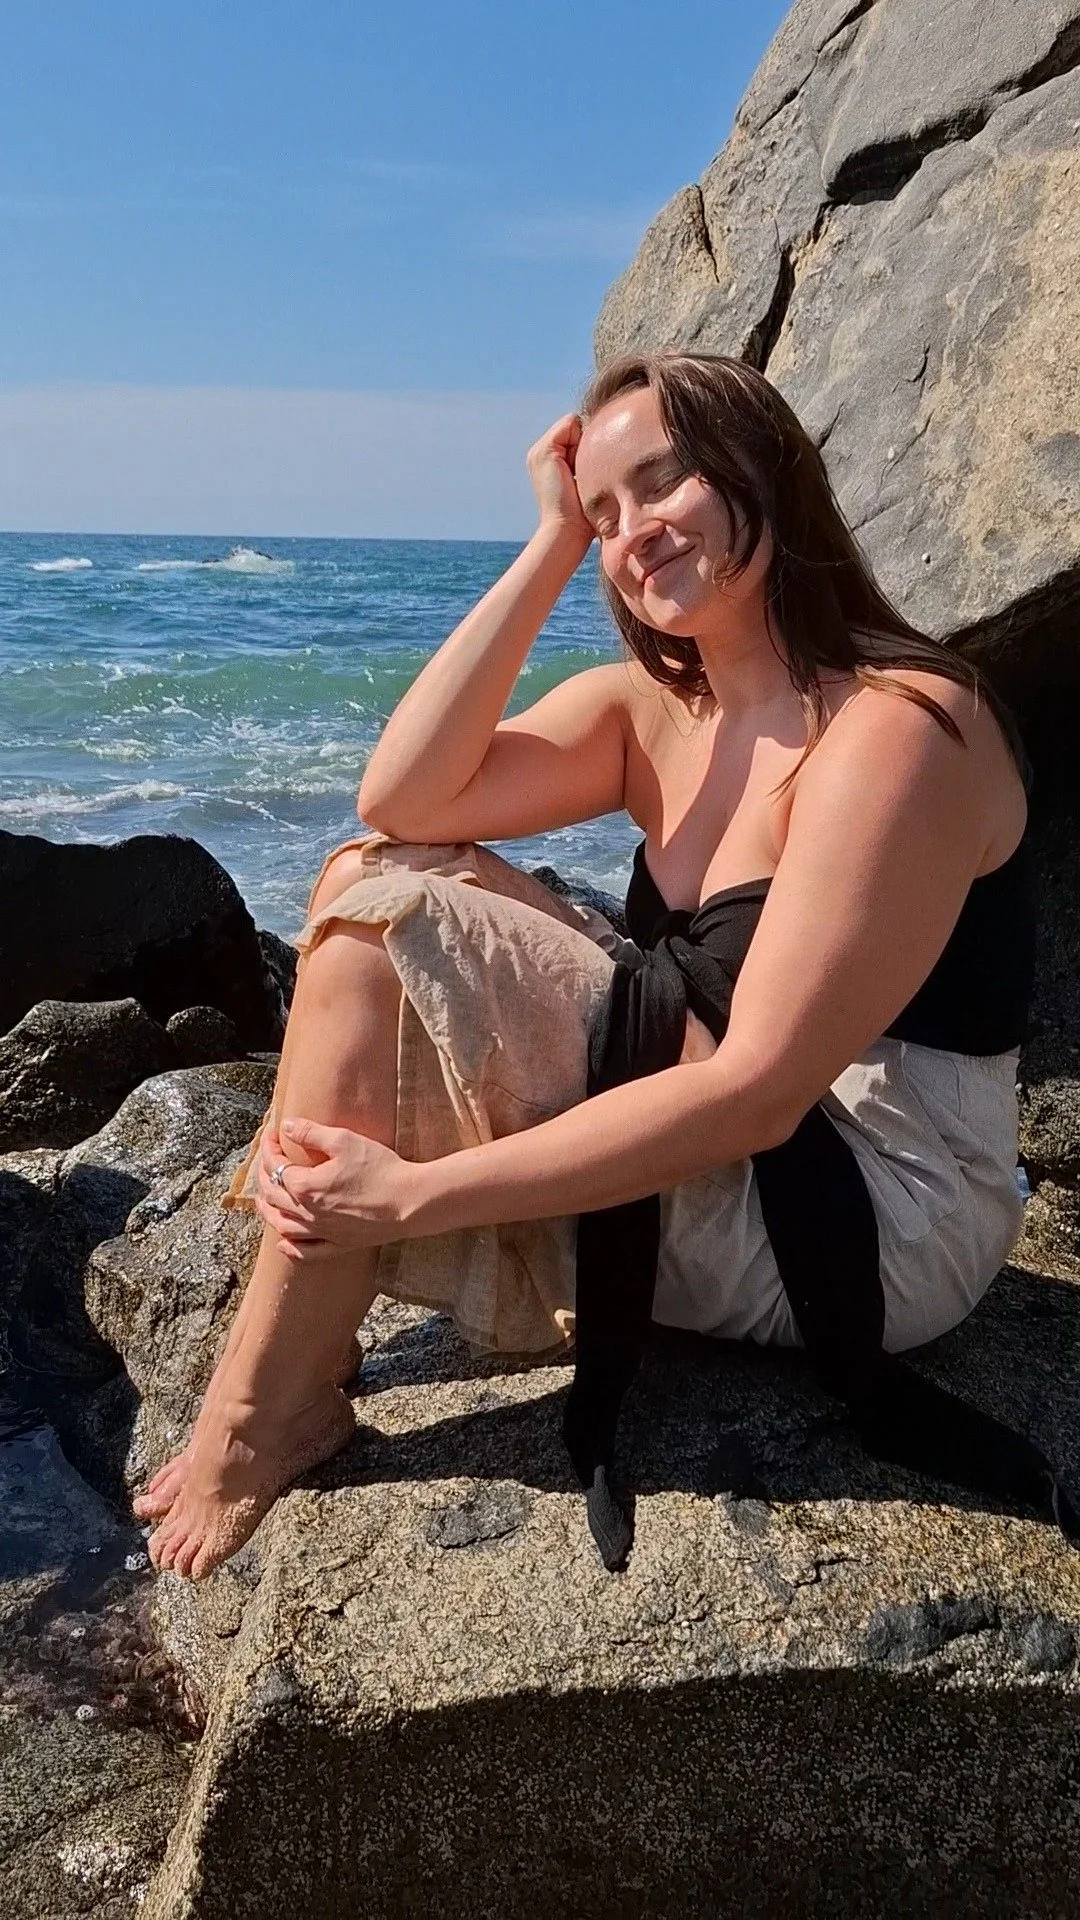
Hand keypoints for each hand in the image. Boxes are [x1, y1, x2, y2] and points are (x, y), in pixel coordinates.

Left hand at [255, 1119, 420, 1262]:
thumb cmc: (380, 1169)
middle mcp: (308, 1213)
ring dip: (268, 1212)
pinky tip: (283, 1244)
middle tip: (267, 1161)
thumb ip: (311, 1133)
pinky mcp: (339, 1243)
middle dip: (264, 1176)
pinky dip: (290, 1249)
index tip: (273, 1136)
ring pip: (283, 1226)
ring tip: (264, 1201)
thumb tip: (285, 1126)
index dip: (270, 1149)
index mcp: (305, 1186)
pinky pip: (307, 1251)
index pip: (276, 1167)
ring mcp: (323, 1231)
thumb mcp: (344, 1141)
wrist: (409, 1201)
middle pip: (274, 1196)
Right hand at [526, 414, 594, 554]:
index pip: (576, 433)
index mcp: (550, 462)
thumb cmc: (585, 515)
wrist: (568, 530)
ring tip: (582, 472)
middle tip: (587, 473)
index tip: (594, 471)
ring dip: (584, 444)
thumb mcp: (589, 483)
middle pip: (576, 427)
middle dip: (587, 443)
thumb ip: (591, 461)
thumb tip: (610, 443)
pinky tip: (578, 466)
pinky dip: (580, 440)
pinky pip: (571, 423)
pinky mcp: (545, 450)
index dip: (589, 444)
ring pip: (574, 425)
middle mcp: (541, 454)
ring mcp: (540, 451)